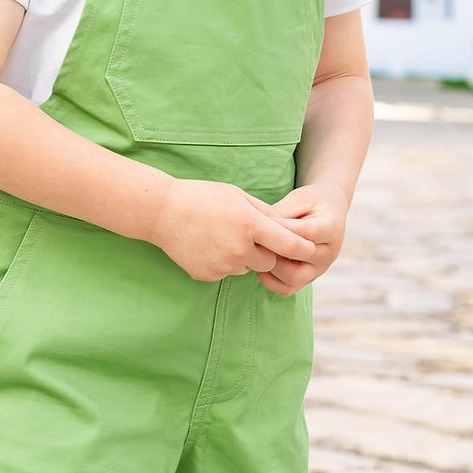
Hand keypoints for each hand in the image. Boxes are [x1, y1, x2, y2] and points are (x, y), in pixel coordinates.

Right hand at [150, 179, 318, 282]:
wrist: (162, 213)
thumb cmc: (203, 198)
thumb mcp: (238, 196)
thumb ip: (266, 214)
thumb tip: (290, 229)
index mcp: (250, 225)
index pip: (289, 245)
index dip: (303, 248)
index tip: (310, 249)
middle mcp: (239, 249)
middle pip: (269, 261)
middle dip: (267, 252)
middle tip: (251, 236)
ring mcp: (222, 265)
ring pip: (247, 267)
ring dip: (243, 257)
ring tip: (222, 236)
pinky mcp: (208, 276)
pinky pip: (226, 272)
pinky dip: (223, 262)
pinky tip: (208, 245)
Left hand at [241, 181, 348, 295]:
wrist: (327, 212)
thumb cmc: (311, 202)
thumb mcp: (299, 198)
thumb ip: (282, 213)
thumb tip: (259, 227)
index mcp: (332, 228)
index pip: (307, 232)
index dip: (281, 228)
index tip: (259, 222)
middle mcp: (329, 253)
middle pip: (300, 257)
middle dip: (274, 248)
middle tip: (253, 239)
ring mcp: (320, 269)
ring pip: (293, 278)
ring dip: (270, 266)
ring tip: (255, 251)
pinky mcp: (308, 279)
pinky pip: (288, 288)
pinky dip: (270, 280)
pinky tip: (259, 264)